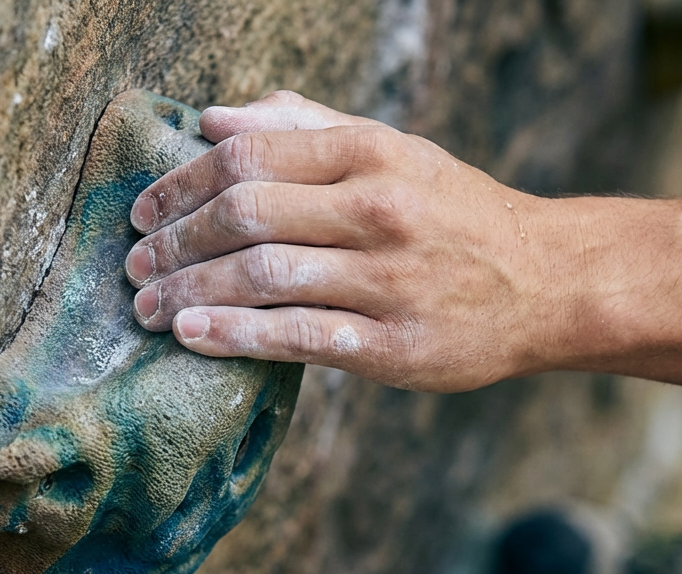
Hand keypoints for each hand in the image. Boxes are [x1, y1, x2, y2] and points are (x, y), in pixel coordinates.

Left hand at [123, 91, 579, 391]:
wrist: (549, 281)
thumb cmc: (457, 213)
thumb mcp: (393, 151)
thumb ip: (302, 128)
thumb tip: (213, 119)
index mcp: (371, 153)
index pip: (248, 157)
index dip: (180, 184)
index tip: (141, 209)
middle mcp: (379, 210)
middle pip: (245, 216)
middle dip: (173, 242)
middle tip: (132, 265)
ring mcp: (390, 281)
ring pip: (264, 277)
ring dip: (190, 293)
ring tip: (148, 307)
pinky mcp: (398, 346)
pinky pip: (301, 338)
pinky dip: (238, 337)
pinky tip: (193, 338)